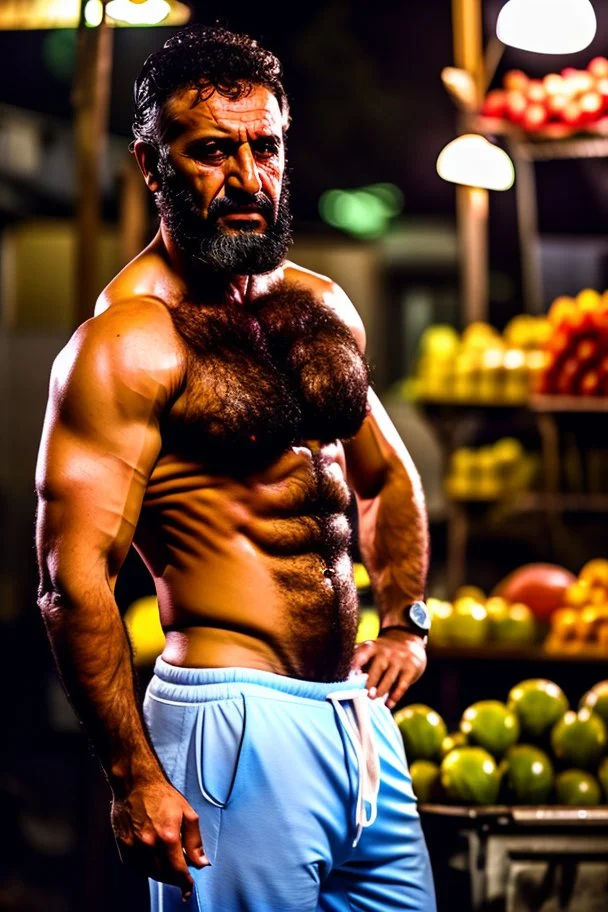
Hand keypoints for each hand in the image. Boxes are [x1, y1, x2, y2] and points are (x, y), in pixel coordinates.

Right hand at [111, 777, 208, 900]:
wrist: (135, 784)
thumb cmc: (162, 795)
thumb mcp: (187, 813)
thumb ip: (195, 841)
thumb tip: (202, 863)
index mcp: (168, 836)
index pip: (179, 871)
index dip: (185, 883)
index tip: (189, 888)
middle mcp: (149, 845)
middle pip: (165, 875)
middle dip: (175, 879)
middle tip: (182, 876)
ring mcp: (134, 847)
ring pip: (151, 874)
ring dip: (163, 875)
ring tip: (170, 867)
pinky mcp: (124, 847)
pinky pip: (137, 868)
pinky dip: (148, 869)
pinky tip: (155, 860)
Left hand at [350, 629, 426, 709]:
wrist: (409, 640)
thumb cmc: (382, 651)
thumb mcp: (370, 649)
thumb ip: (358, 659)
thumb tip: (344, 676)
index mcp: (373, 647)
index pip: (362, 653)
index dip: (356, 663)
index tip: (350, 675)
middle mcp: (386, 652)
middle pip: (377, 668)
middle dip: (370, 683)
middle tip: (365, 694)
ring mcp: (400, 660)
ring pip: (389, 679)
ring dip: (380, 691)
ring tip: (373, 698)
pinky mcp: (411, 668)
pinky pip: (402, 685)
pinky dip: (394, 697)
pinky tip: (388, 704)